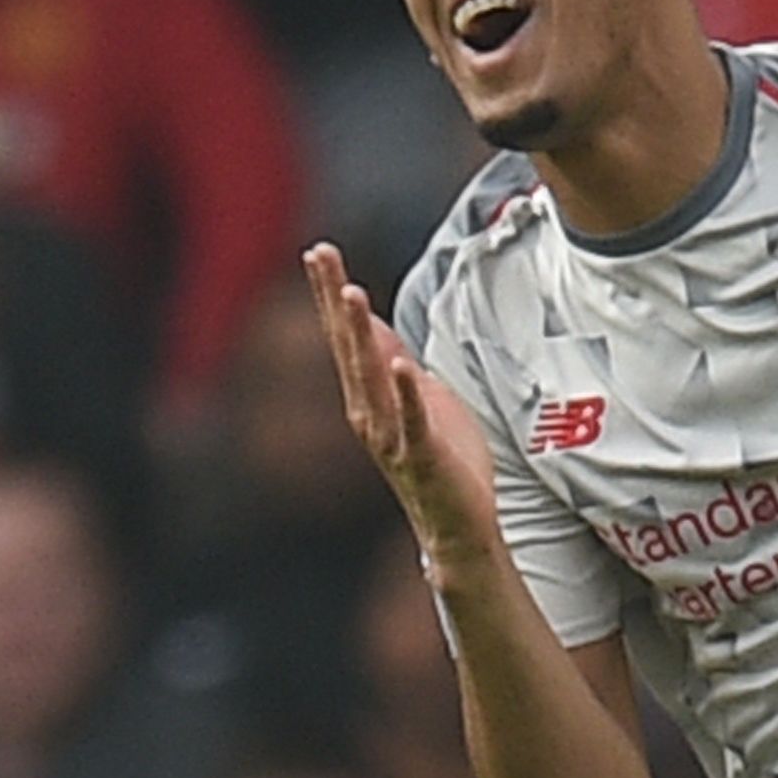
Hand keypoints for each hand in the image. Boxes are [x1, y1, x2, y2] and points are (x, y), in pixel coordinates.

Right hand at [303, 242, 502, 581]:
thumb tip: (372, 324)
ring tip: (351, 293)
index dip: (330, 293)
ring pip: (370, 378)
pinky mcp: (422, 456)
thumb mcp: (418, 397)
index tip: (319, 251)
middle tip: (320, 255)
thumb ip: (393, 363)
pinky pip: (412, 421)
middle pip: (347, 346)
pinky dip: (405, 394)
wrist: (457, 526)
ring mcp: (392, 437)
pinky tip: (399, 364)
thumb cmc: (441, 461)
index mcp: (368, 398)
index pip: (345, 336)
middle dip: (333, 299)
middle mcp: (369, 414)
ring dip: (360, 336)